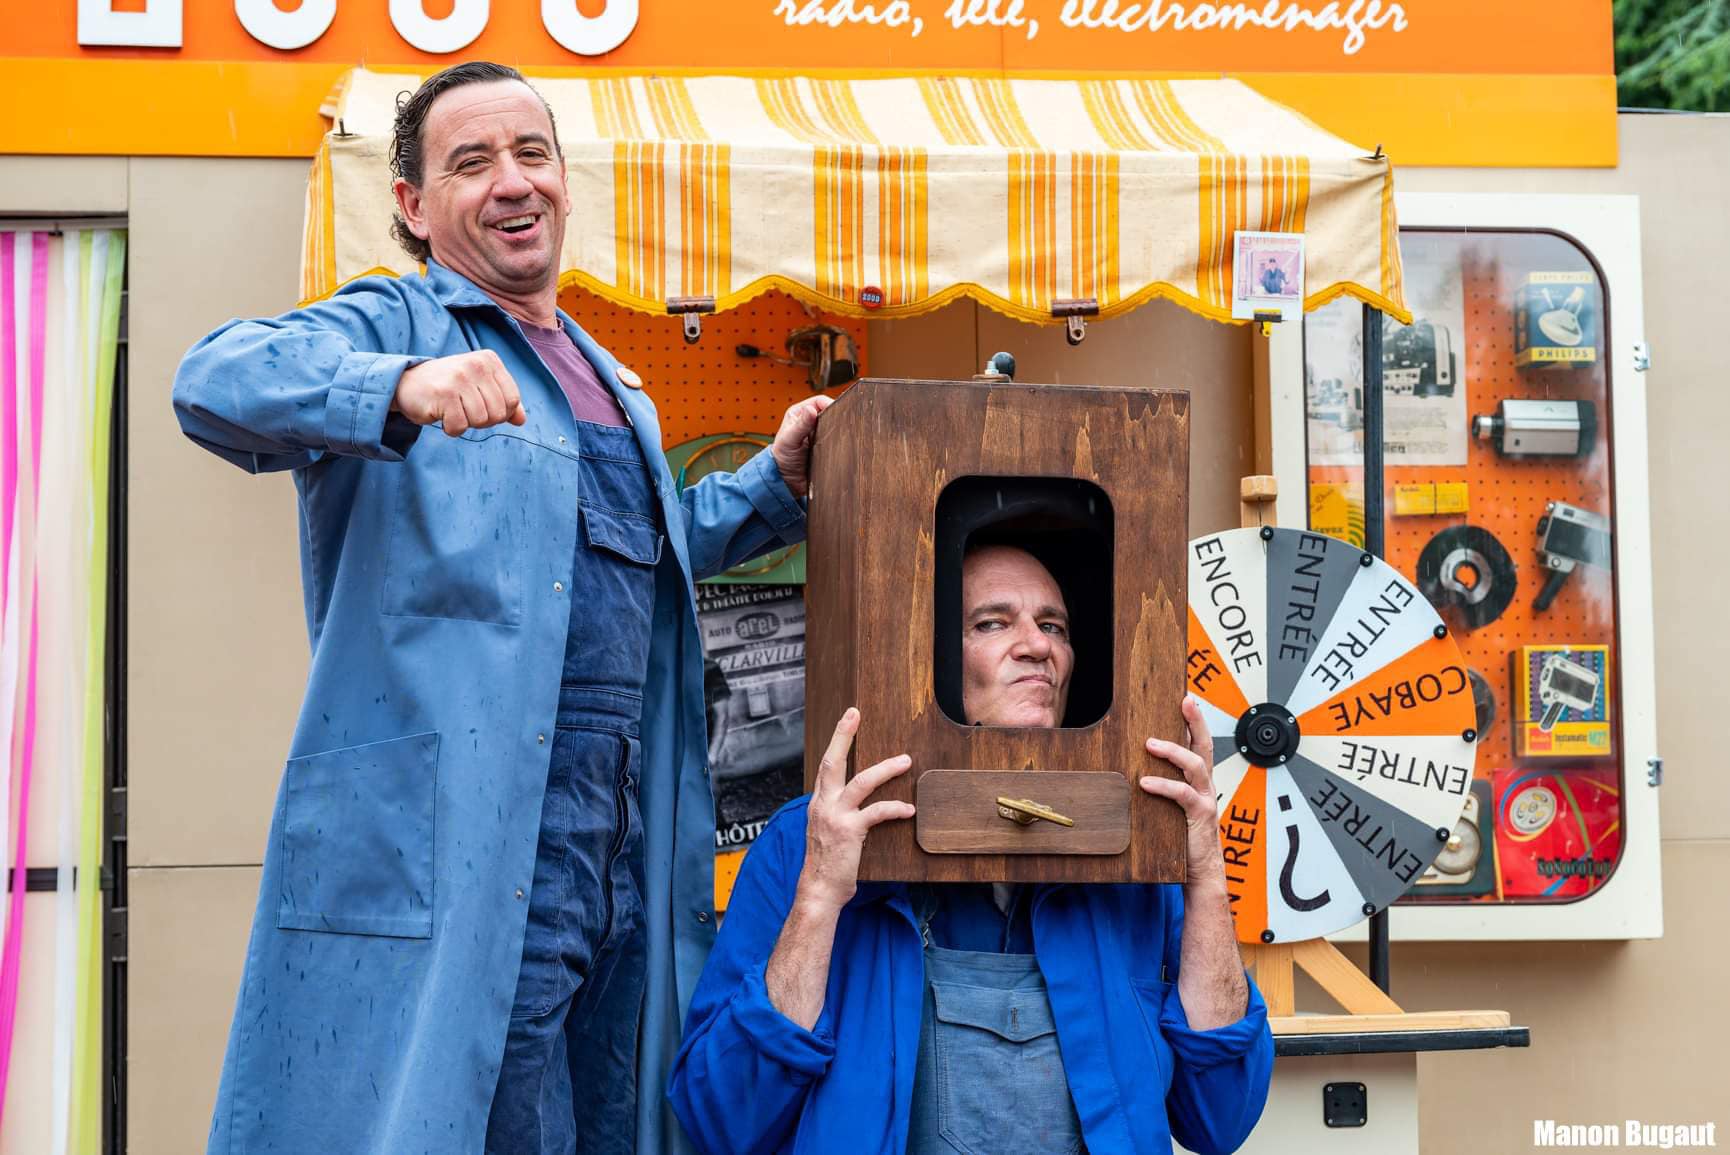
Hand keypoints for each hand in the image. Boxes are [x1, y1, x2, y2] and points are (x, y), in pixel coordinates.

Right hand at [392, 351, 527, 436]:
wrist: (406, 383)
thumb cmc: (449, 387)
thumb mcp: (479, 387)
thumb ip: (503, 401)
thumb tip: (521, 420)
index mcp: (489, 360)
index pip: (513, 400)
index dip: (500, 412)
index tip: (481, 405)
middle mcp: (476, 365)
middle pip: (499, 413)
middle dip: (483, 420)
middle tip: (463, 409)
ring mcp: (460, 378)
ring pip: (481, 421)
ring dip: (466, 423)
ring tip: (452, 409)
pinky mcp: (444, 394)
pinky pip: (459, 426)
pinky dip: (451, 428)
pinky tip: (441, 415)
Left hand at [769, 395, 831, 499]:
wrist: (787, 481)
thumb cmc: (782, 458)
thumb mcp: (789, 439)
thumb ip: (800, 425)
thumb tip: (811, 410)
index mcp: (800, 413)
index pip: (819, 401)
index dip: (829, 404)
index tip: (837, 413)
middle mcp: (810, 421)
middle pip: (830, 411)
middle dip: (836, 416)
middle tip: (841, 425)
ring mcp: (819, 433)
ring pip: (835, 425)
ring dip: (839, 429)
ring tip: (842, 435)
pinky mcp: (826, 445)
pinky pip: (837, 439)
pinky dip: (840, 441)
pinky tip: (841, 445)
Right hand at [795, 707, 914, 911]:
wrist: (819, 891)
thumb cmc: (827, 864)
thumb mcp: (827, 832)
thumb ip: (838, 813)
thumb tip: (857, 803)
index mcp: (818, 803)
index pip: (826, 765)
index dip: (837, 740)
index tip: (848, 719)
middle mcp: (823, 805)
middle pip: (832, 762)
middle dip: (844, 736)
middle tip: (854, 714)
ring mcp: (835, 817)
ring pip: (861, 782)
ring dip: (885, 769)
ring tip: (905, 761)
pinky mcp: (849, 832)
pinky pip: (876, 812)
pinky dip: (895, 809)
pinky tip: (909, 810)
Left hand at [1139, 695, 1227, 887]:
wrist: (1200, 870)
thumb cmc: (1182, 836)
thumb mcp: (1171, 805)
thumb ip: (1160, 786)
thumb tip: (1131, 768)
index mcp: (1200, 779)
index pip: (1199, 742)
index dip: (1195, 720)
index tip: (1187, 698)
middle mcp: (1206, 784)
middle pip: (1204, 744)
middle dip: (1196, 720)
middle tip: (1185, 701)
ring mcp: (1205, 798)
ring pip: (1194, 765)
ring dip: (1173, 751)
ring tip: (1150, 744)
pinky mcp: (1199, 814)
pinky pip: (1183, 794)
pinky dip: (1164, 785)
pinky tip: (1145, 783)